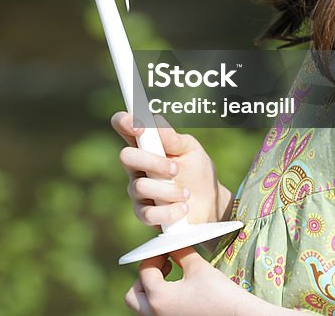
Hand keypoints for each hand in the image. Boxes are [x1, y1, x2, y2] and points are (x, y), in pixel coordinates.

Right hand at [112, 111, 231, 228]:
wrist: (210, 204)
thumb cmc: (197, 171)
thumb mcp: (189, 149)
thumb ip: (172, 137)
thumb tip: (154, 119)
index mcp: (145, 145)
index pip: (123, 127)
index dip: (124, 122)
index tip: (140, 127)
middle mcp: (136, 166)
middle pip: (125, 157)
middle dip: (152, 162)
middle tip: (175, 169)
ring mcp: (138, 191)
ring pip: (140, 186)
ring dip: (169, 190)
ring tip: (186, 193)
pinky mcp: (144, 214)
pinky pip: (147, 214)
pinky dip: (169, 211)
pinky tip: (183, 208)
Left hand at [125, 248, 256, 315]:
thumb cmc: (221, 294)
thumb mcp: (198, 268)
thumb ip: (179, 253)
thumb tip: (170, 243)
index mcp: (159, 298)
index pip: (144, 271)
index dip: (154, 256)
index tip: (166, 251)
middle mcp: (155, 315)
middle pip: (133, 295)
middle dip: (144, 278)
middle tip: (162, 268)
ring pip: (143, 307)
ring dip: (151, 291)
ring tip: (170, 279)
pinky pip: (156, 314)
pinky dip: (160, 302)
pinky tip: (178, 293)